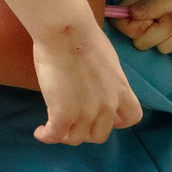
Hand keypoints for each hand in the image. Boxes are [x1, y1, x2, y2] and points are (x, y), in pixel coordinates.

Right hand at [31, 29, 141, 145]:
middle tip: (74, 121)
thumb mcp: (108, 60)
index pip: (132, 117)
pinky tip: (40, 131)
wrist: (66, 33)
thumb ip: (106, 78)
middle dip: (87, 131)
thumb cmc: (84, 36)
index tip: (107, 119)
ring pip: (76, 139)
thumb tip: (96, 81)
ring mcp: (85, 113)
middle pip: (100, 135)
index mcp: (120, 89)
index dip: (118, 122)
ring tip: (54, 126)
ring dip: (65, 134)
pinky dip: (46, 136)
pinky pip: (55, 136)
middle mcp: (107, 106)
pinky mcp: (63, 115)